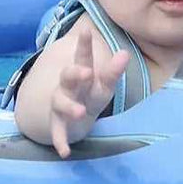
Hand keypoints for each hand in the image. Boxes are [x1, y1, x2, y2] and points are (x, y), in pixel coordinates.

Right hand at [49, 30, 129, 158]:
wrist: (72, 115)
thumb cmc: (91, 92)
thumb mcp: (104, 83)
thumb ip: (113, 70)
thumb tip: (125, 53)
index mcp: (82, 73)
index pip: (83, 56)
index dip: (84, 44)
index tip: (86, 30)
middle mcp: (69, 86)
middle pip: (68, 76)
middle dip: (74, 73)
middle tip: (86, 72)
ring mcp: (61, 104)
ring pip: (60, 102)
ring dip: (69, 107)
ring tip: (79, 112)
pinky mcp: (59, 124)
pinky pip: (57, 132)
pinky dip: (60, 141)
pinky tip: (65, 152)